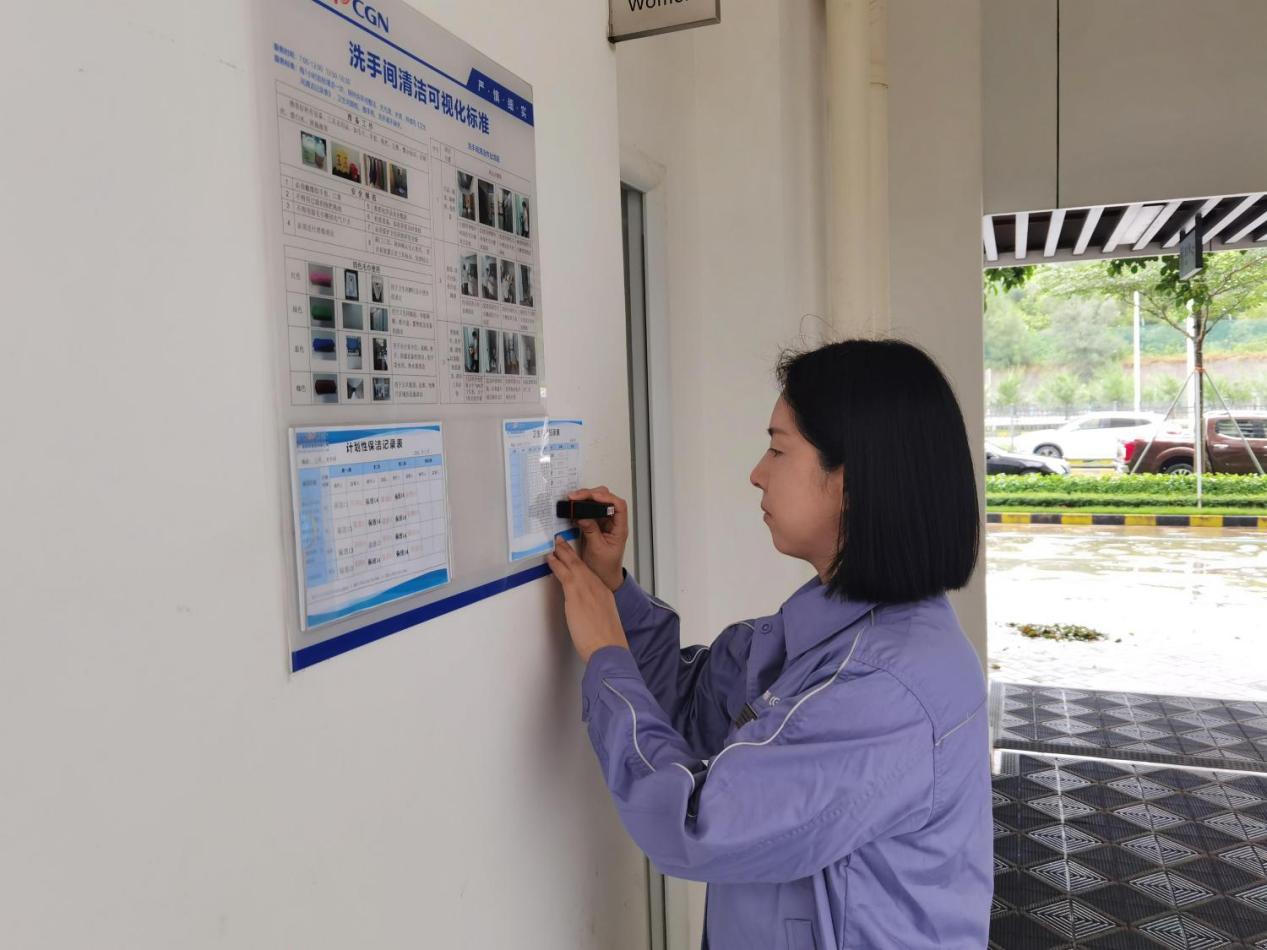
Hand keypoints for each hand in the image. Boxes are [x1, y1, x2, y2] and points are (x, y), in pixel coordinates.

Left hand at [545, 534, 629, 663]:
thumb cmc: (606, 640)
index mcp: (605, 594)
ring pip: (573, 565)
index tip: (575, 557)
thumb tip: (587, 615)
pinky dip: (557, 564)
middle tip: (562, 542)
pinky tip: (551, 559)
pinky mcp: (576, 595)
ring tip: (555, 545)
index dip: (581, 563)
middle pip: (582, 565)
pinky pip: (564, 574)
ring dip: (563, 553)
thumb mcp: (604, 622)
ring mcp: (587, 589)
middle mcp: (597, 588)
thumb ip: (595, 613)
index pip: (590, 574)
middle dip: (571, 552)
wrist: (608, 648)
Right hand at [567, 486, 627, 590]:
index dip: (606, 497)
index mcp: (619, 528)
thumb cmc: (605, 567)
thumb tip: (582, 516)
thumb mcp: (597, 550)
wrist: (604, 577)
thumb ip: (591, 531)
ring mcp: (604, 522)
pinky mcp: (595, 524)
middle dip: (591, 494)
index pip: (618, 505)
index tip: (590, 496)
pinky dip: (579, 508)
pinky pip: (588, 511)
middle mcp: (613, 522)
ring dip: (584, 499)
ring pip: (596, 503)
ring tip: (571, 501)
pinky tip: (571, 510)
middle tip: (575, 497)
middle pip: (607, 499)